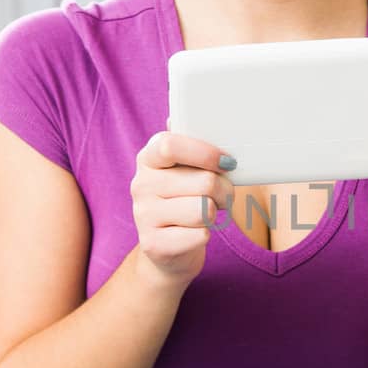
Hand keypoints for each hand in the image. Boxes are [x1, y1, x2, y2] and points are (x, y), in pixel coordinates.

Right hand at [130, 118, 235, 287]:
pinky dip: (206, 235)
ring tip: (209, 213)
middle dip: (225, 190)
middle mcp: (140, 184)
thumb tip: (187, 115)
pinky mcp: (154, 244)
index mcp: (148, 158)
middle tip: (223, 196)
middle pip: (203, 181)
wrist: (167, 251)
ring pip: (204, 209)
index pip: (170, 144)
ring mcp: (143, 215)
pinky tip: (194, 234)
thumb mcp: (184, 170)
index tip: (227, 162)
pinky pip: (200, 235)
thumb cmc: (184, 200)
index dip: (205, 152)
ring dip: (216, 213)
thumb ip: (190, 145)